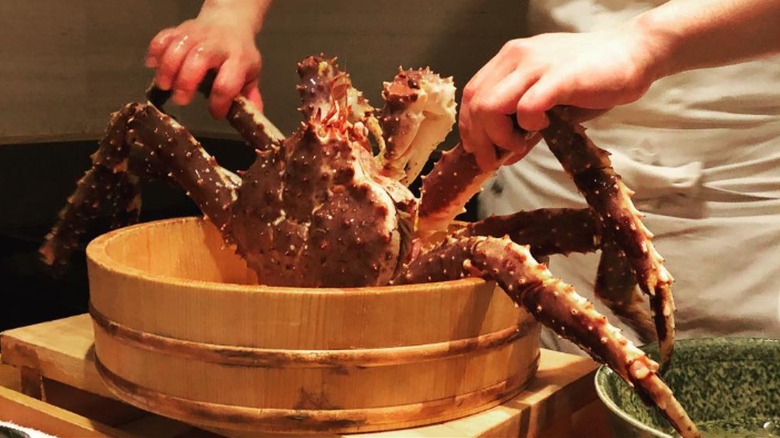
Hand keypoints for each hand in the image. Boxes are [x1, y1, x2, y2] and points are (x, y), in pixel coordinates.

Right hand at [146, 11, 262, 117]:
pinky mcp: (179, 29)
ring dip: (167, 68)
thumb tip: (254, 117)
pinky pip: (164, 37)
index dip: (219, 102)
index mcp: (238, 59)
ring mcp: (196, 35)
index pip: (227, 82)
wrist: (230, 22)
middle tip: (181, 100)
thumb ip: (249, 97)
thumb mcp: (251, 74)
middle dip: (187, 81)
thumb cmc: (239, 55)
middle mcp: (217, 45)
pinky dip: (155, 51)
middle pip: (199, 58)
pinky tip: (153, 66)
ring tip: (165, 86)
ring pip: (178, 47)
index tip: (215, 113)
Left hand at [459, 28, 660, 168]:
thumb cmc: (593, 77)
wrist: (634, 53)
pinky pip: (526, 107)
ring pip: (490, 106)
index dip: (470, 128)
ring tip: (520, 145)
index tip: (480, 152)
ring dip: (498, 135)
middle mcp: (516, 57)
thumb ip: (524, 125)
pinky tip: (544, 128)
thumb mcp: (550, 102)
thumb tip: (506, 155)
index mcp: (509, 60)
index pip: (471, 94)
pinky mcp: (559, 77)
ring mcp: (535, 65)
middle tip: (495, 160)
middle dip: (479, 140)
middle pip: (475, 103)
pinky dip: (528, 126)